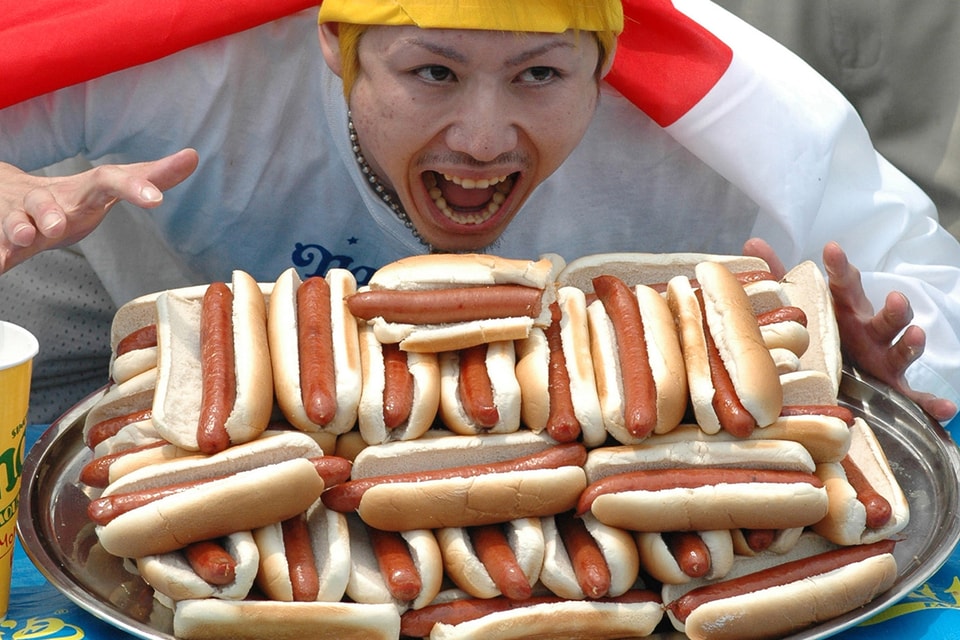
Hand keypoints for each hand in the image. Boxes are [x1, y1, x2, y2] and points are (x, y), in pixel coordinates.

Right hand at [0, 148, 198, 273]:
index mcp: (82, 190)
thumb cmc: (69, 197)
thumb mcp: (108, 187)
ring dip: (20, 227)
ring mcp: (23, 217)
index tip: (157, 199)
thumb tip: (192, 156)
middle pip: (47, 199)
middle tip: (57, 226)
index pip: (109, 180)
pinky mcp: (5, 237)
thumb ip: (150, 176)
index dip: (133, 186)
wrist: (8, 195)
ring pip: (17, 220)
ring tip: (26, 237)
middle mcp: (49, 200)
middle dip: (51, 211)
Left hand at [743, 238, 957, 421]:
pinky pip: (915, 397)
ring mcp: (883, 359)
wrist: (837, 373)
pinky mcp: (891, 387)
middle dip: (893, 308)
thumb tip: (752, 244)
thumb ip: (779, 276)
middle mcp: (868, 332)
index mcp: (845, 309)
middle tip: (895, 297)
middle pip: (885, 316)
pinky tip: (945, 408)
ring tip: (916, 335)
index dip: (840, 268)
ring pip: (902, 350)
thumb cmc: (822, 330)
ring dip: (912, 343)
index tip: (831, 250)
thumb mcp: (800, 304)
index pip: (845, 284)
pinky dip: (931, 403)